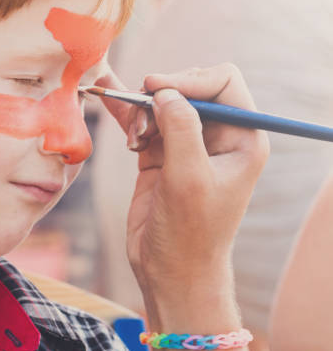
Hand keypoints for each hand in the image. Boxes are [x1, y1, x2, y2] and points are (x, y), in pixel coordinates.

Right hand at [96, 64, 268, 295]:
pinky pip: (142, 122)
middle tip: (141, 121)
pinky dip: (125, 112)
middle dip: (160, 97)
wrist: (169, 271)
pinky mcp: (159, 155)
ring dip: (140, 112)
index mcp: (242, 138)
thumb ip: (181, 128)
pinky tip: (107, 95)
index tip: (155, 88)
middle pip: (187, 89)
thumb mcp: (189, 177)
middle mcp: (217, 136)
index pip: (222, 83)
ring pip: (160, 104)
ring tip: (133, 142)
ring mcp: (186, 144)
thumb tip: (164, 91)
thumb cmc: (190, 232)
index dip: (189, 79)